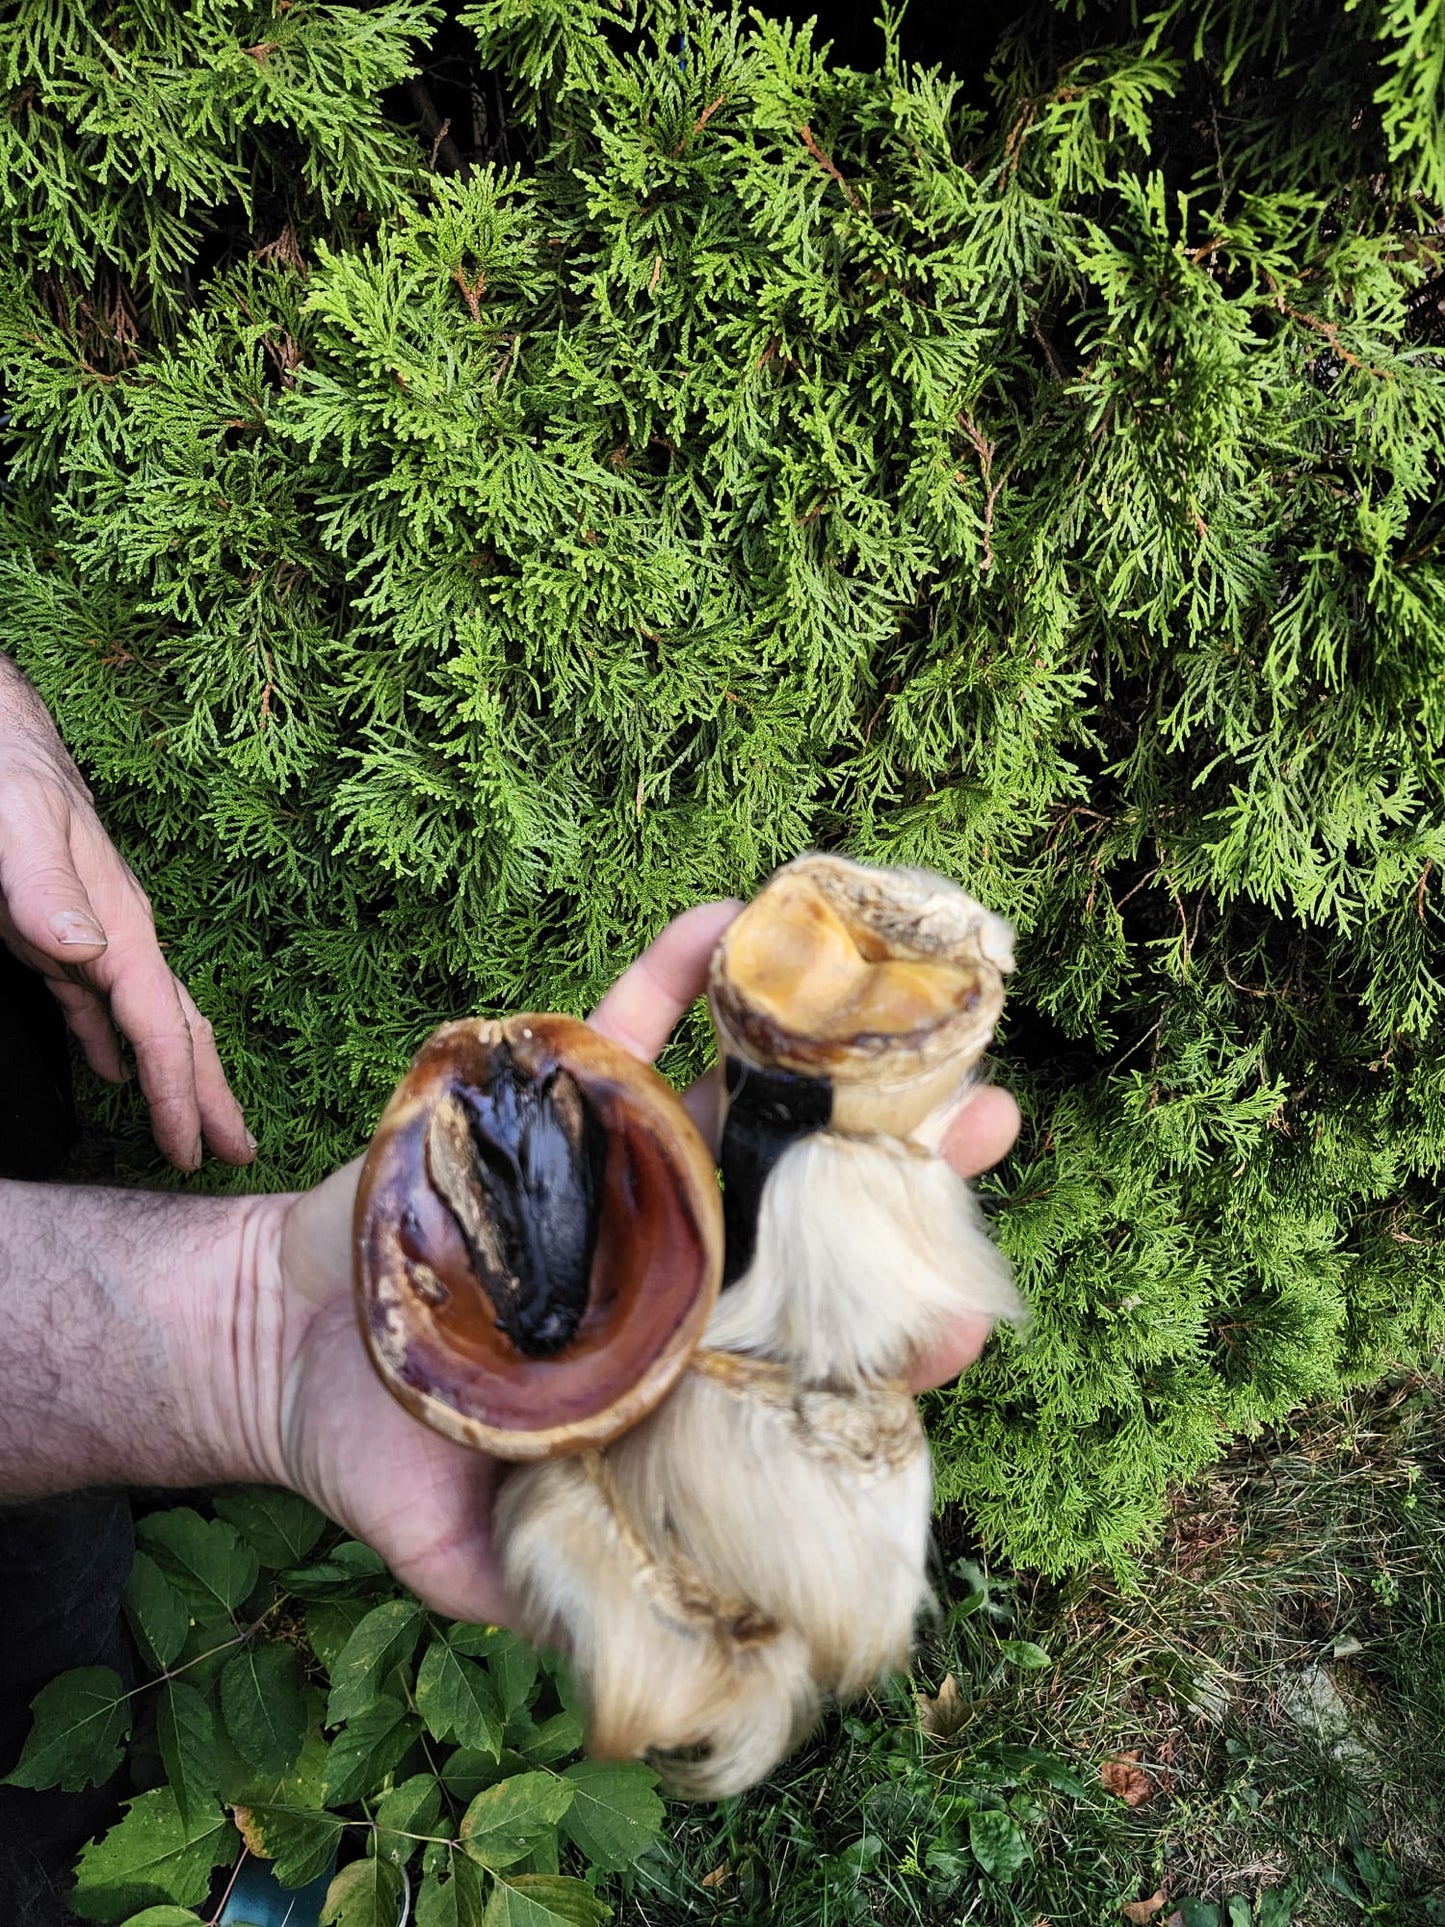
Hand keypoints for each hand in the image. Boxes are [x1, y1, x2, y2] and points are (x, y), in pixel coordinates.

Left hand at [0, 658, 252, 1170]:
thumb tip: (85, 950)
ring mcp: (93, 935)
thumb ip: (45, 886)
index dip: (178, 1089)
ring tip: (196, 1126)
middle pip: (177, 1029)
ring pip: (148, 1020)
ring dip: (173, 1075)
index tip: (194, 1147)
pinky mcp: (56, 934)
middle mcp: (117, 935)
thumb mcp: (15, 819)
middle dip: (207, 1094)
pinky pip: (99, 1004)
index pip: (161, 1022)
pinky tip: (112, 1068)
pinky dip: (113, 1042)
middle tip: (235, 1155)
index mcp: (120, 921)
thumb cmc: (7, 766)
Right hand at [271, 901, 1021, 1624]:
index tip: (968, 1323)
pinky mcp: (544, 1110)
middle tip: (988, 1116)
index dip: (894, 1344)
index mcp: (674, 1369)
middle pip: (803, 1211)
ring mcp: (614, 1178)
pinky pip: (612, 1031)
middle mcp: (667, 1262)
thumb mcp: (466, 1553)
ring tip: (895, 994)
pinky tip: (721, 916)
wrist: (279, 1352)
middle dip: (900, 1167)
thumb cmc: (385, 1457)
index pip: (807, 1358)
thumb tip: (665, 1674)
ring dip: (812, 1050)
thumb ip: (554, 1598)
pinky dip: (664, 975)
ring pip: (731, 1108)